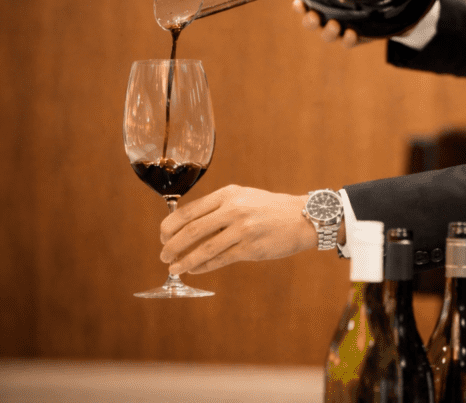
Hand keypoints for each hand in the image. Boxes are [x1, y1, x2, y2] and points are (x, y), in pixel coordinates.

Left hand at [159, 185, 316, 274]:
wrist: (303, 218)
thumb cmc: (270, 208)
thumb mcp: (244, 197)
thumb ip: (218, 207)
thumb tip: (187, 224)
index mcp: (229, 194)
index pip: (190, 211)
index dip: (170, 226)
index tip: (162, 236)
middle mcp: (234, 210)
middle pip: (193, 230)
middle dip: (173, 245)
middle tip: (163, 254)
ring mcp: (243, 230)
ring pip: (205, 248)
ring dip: (184, 260)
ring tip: (173, 268)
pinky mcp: (251, 249)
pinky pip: (220, 259)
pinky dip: (203, 266)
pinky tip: (194, 269)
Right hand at [293, 0, 396, 47]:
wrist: (404, 4)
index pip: (307, 2)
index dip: (299, 5)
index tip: (299, 2)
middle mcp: (331, 13)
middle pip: (310, 22)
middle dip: (309, 20)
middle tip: (314, 16)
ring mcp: (343, 27)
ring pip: (326, 35)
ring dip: (327, 31)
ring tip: (334, 25)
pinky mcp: (356, 38)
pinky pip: (347, 43)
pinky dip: (347, 39)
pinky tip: (352, 32)